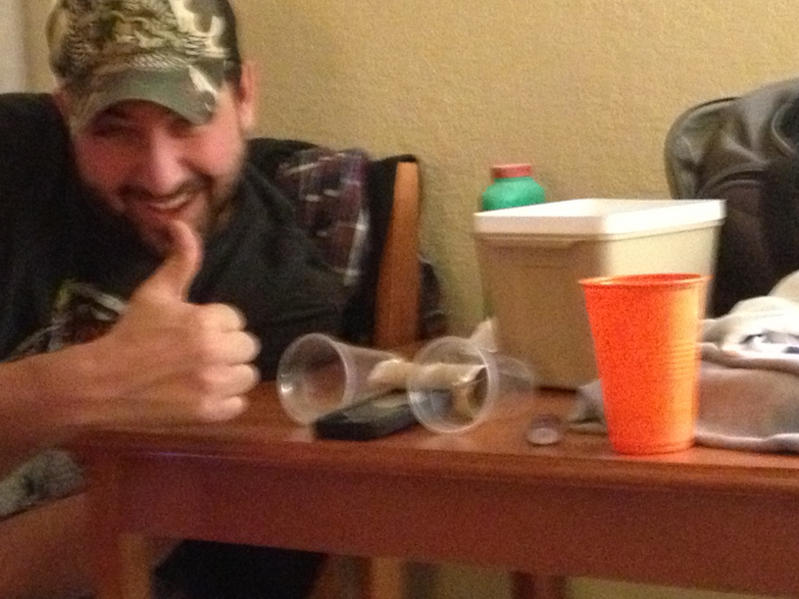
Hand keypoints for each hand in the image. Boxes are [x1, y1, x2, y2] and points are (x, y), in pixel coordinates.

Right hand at [84, 221, 259, 425]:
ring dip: (231, 374)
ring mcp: (213, 385)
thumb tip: (183, 224)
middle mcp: (214, 352)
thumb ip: (180, 260)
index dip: (216, 324)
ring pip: (248, 375)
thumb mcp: (155, 292)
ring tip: (205, 372)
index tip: (192, 330)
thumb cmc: (131, 334)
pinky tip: (204, 393)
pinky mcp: (209, 413)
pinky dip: (226, 401)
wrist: (102, 383)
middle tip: (200, 352)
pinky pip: (239, 404)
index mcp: (205, 321)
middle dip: (228, 347)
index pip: (235, 319)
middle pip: (248, 346)